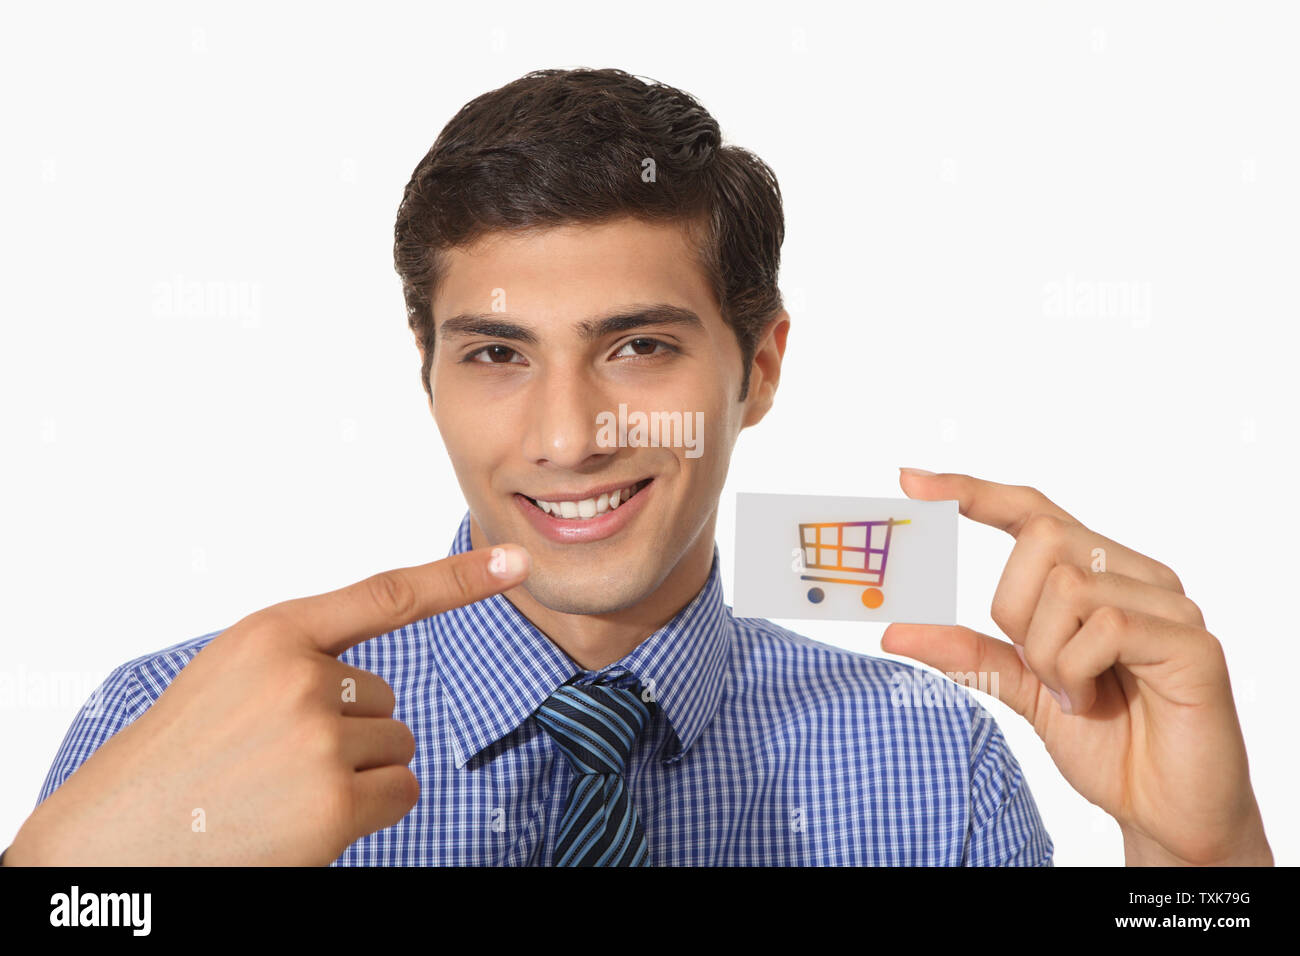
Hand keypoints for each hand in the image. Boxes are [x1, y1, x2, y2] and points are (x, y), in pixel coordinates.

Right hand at [4, 544, 530, 865]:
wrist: (121, 838)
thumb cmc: (180, 761)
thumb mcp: (231, 679)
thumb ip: (300, 661)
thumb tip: (373, 691)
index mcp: (272, 634)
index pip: (385, 595)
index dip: (458, 578)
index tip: (515, 562)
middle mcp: (301, 675)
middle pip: (385, 698)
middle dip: (346, 733)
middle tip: (274, 762)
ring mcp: (320, 737)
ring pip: (395, 745)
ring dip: (355, 774)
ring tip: (281, 790)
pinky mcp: (336, 798)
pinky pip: (401, 791)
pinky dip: (370, 810)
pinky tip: (307, 819)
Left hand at [882, 469, 1271, 865]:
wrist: (1164, 810)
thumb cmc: (1106, 742)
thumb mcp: (1021, 689)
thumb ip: (967, 652)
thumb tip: (892, 628)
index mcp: (1101, 574)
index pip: (1032, 512)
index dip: (971, 492)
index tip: (908, 480)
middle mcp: (1139, 574)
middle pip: (1041, 537)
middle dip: (1015, 608)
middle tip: (1039, 669)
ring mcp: (1171, 603)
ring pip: (1068, 587)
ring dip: (1048, 655)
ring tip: (1075, 696)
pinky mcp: (1193, 642)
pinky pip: (1107, 625)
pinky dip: (1077, 671)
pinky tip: (1092, 703)